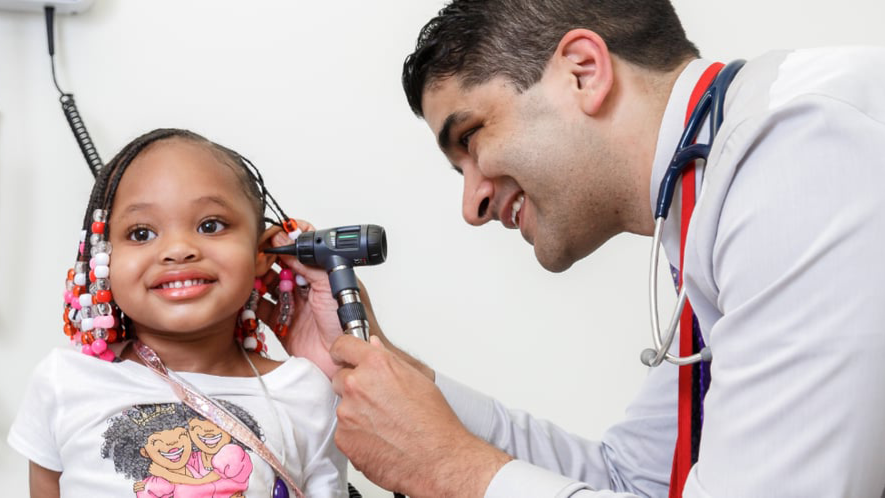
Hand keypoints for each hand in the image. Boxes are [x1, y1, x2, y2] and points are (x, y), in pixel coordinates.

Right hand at [256, 220, 340, 377]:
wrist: (343, 356)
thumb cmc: (347, 320)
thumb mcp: (328, 283)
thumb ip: (306, 263)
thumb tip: (286, 239)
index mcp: (320, 272)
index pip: (299, 249)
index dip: (285, 241)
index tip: (270, 237)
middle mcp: (306, 286)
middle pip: (280, 265)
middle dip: (266, 259)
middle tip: (256, 255)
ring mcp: (292, 304)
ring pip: (268, 285)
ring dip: (258, 279)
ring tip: (251, 275)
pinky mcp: (281, 323)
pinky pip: (261, 309)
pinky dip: (251, 302)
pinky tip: (246, 294)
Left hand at [331, 336, 511, 496]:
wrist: (436, 459)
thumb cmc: (433, 422)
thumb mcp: (417, 379)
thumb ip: (389, 361)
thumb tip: (375, 347)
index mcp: (376, 365)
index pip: (343, 346)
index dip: (342, 351)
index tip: (341, 355)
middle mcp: (357, 385)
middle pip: (341, 378)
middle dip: (354, 387)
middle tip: (378, 402)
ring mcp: (347, 413)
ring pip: (344, 407)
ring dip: (357, 413)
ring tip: (385, 425)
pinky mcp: (343, 438)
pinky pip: (344, 431)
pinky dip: (357, 435)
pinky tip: (380, 439)